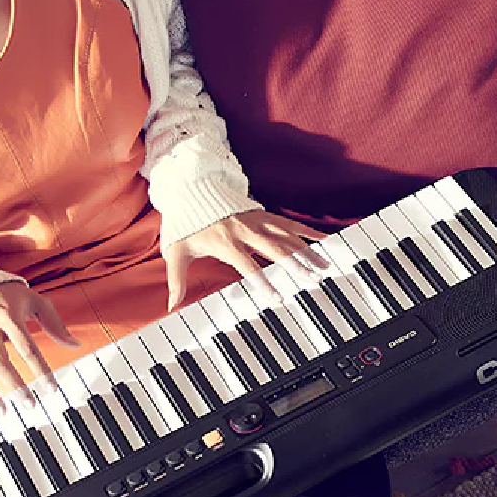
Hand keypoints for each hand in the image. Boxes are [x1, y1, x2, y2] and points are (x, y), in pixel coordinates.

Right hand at [0, 280, 79, 412]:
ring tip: (3, 411)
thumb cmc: (7, 296)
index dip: (40, 369)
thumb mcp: (33, 302)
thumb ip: (54, 323)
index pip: (27, 346)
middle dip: (15, 386)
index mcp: (7, 314)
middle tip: (29, 404)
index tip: (52, 388)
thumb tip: (74, 345)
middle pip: (0, 361)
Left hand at [163, 209, 329, 311]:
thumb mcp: (177, 251)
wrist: (192, 190)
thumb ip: (177, 280)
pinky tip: (324, 240)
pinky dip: (307, 231)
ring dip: (307, 251)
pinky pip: (289, 224)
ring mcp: (257, 221)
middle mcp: (245, 231)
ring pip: (287, 236)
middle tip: (314, 280)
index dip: (263, 282)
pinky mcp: (264, 215)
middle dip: (296, 265)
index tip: (278, 298)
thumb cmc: (186, 224)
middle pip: (275, 249)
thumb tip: (172, 306)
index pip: (248, 266)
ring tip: (324, 265)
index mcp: (226, 242)